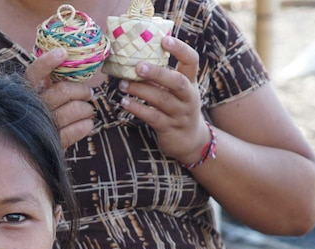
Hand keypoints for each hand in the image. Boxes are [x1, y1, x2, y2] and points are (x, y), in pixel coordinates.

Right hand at [27, 48, 95, 147]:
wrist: (21, 148)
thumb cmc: (34, 116)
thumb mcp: (34, 97)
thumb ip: (45, 83)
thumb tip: (68, 66)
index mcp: (25, 92)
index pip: (34, 73)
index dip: (47, 62)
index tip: (62, 53)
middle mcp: (32, 107)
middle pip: (62, 91)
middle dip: (81, 90)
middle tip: (88, 93)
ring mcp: (41, 125)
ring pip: (73, 110)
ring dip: (86, 109)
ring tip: (88, 110)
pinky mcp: (51, 142)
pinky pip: (74, 131)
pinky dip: (85, 126)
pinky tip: (87, 124)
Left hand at [117, 36, 209, 163]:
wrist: (190, 141)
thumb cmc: (178, 109)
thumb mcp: (177, 92)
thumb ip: (163, 78)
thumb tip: (136, 58)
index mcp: (190, 82)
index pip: (191, 61)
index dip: (180, 49)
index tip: (164, 40)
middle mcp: (188, 97)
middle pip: (176, 82)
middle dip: (157, 73)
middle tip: (137, 66)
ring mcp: (180, 114)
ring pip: (162, 99)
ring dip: (140, 90)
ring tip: (123, 84)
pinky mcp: (170, 128)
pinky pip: (153, 117)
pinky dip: (137, 109)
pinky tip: (124, 102)